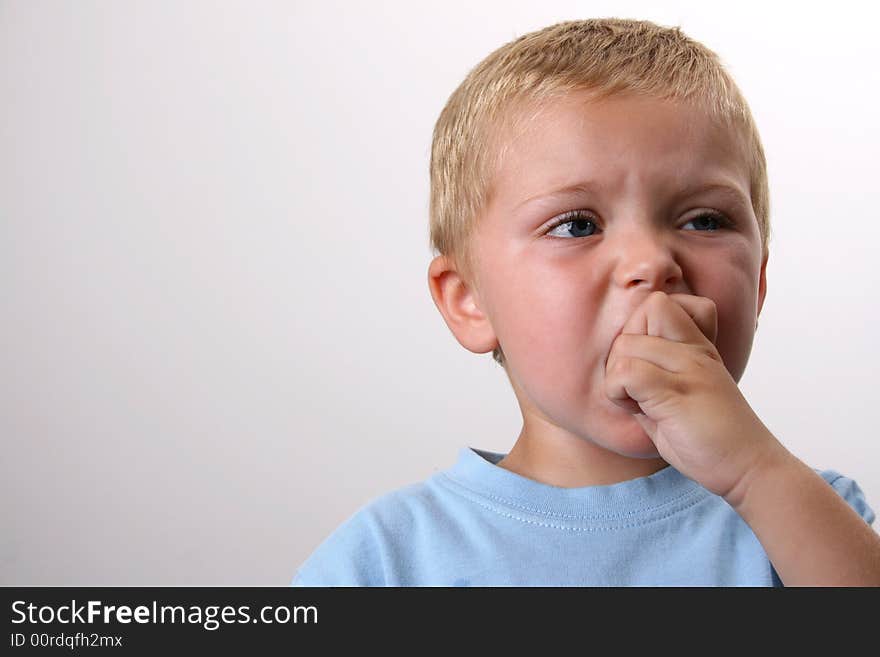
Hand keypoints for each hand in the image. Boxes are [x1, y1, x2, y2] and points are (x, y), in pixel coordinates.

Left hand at [604, 291, 779, 499]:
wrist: (748, 468)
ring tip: (644, 404)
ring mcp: (689, 367)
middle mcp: (694, 350)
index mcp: (696, 346)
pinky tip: (642, 412)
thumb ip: (652, 375)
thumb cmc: (711, 438)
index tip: (644, 364)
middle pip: (635, 320)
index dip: (638, 329)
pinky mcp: (678, 392)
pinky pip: (627, 373)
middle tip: (639, 390)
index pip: (658, 304)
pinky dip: (620, 395)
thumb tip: (616, 367)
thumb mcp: (678, 395)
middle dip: (623, 356)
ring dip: (620, 378)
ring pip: (625, 345)